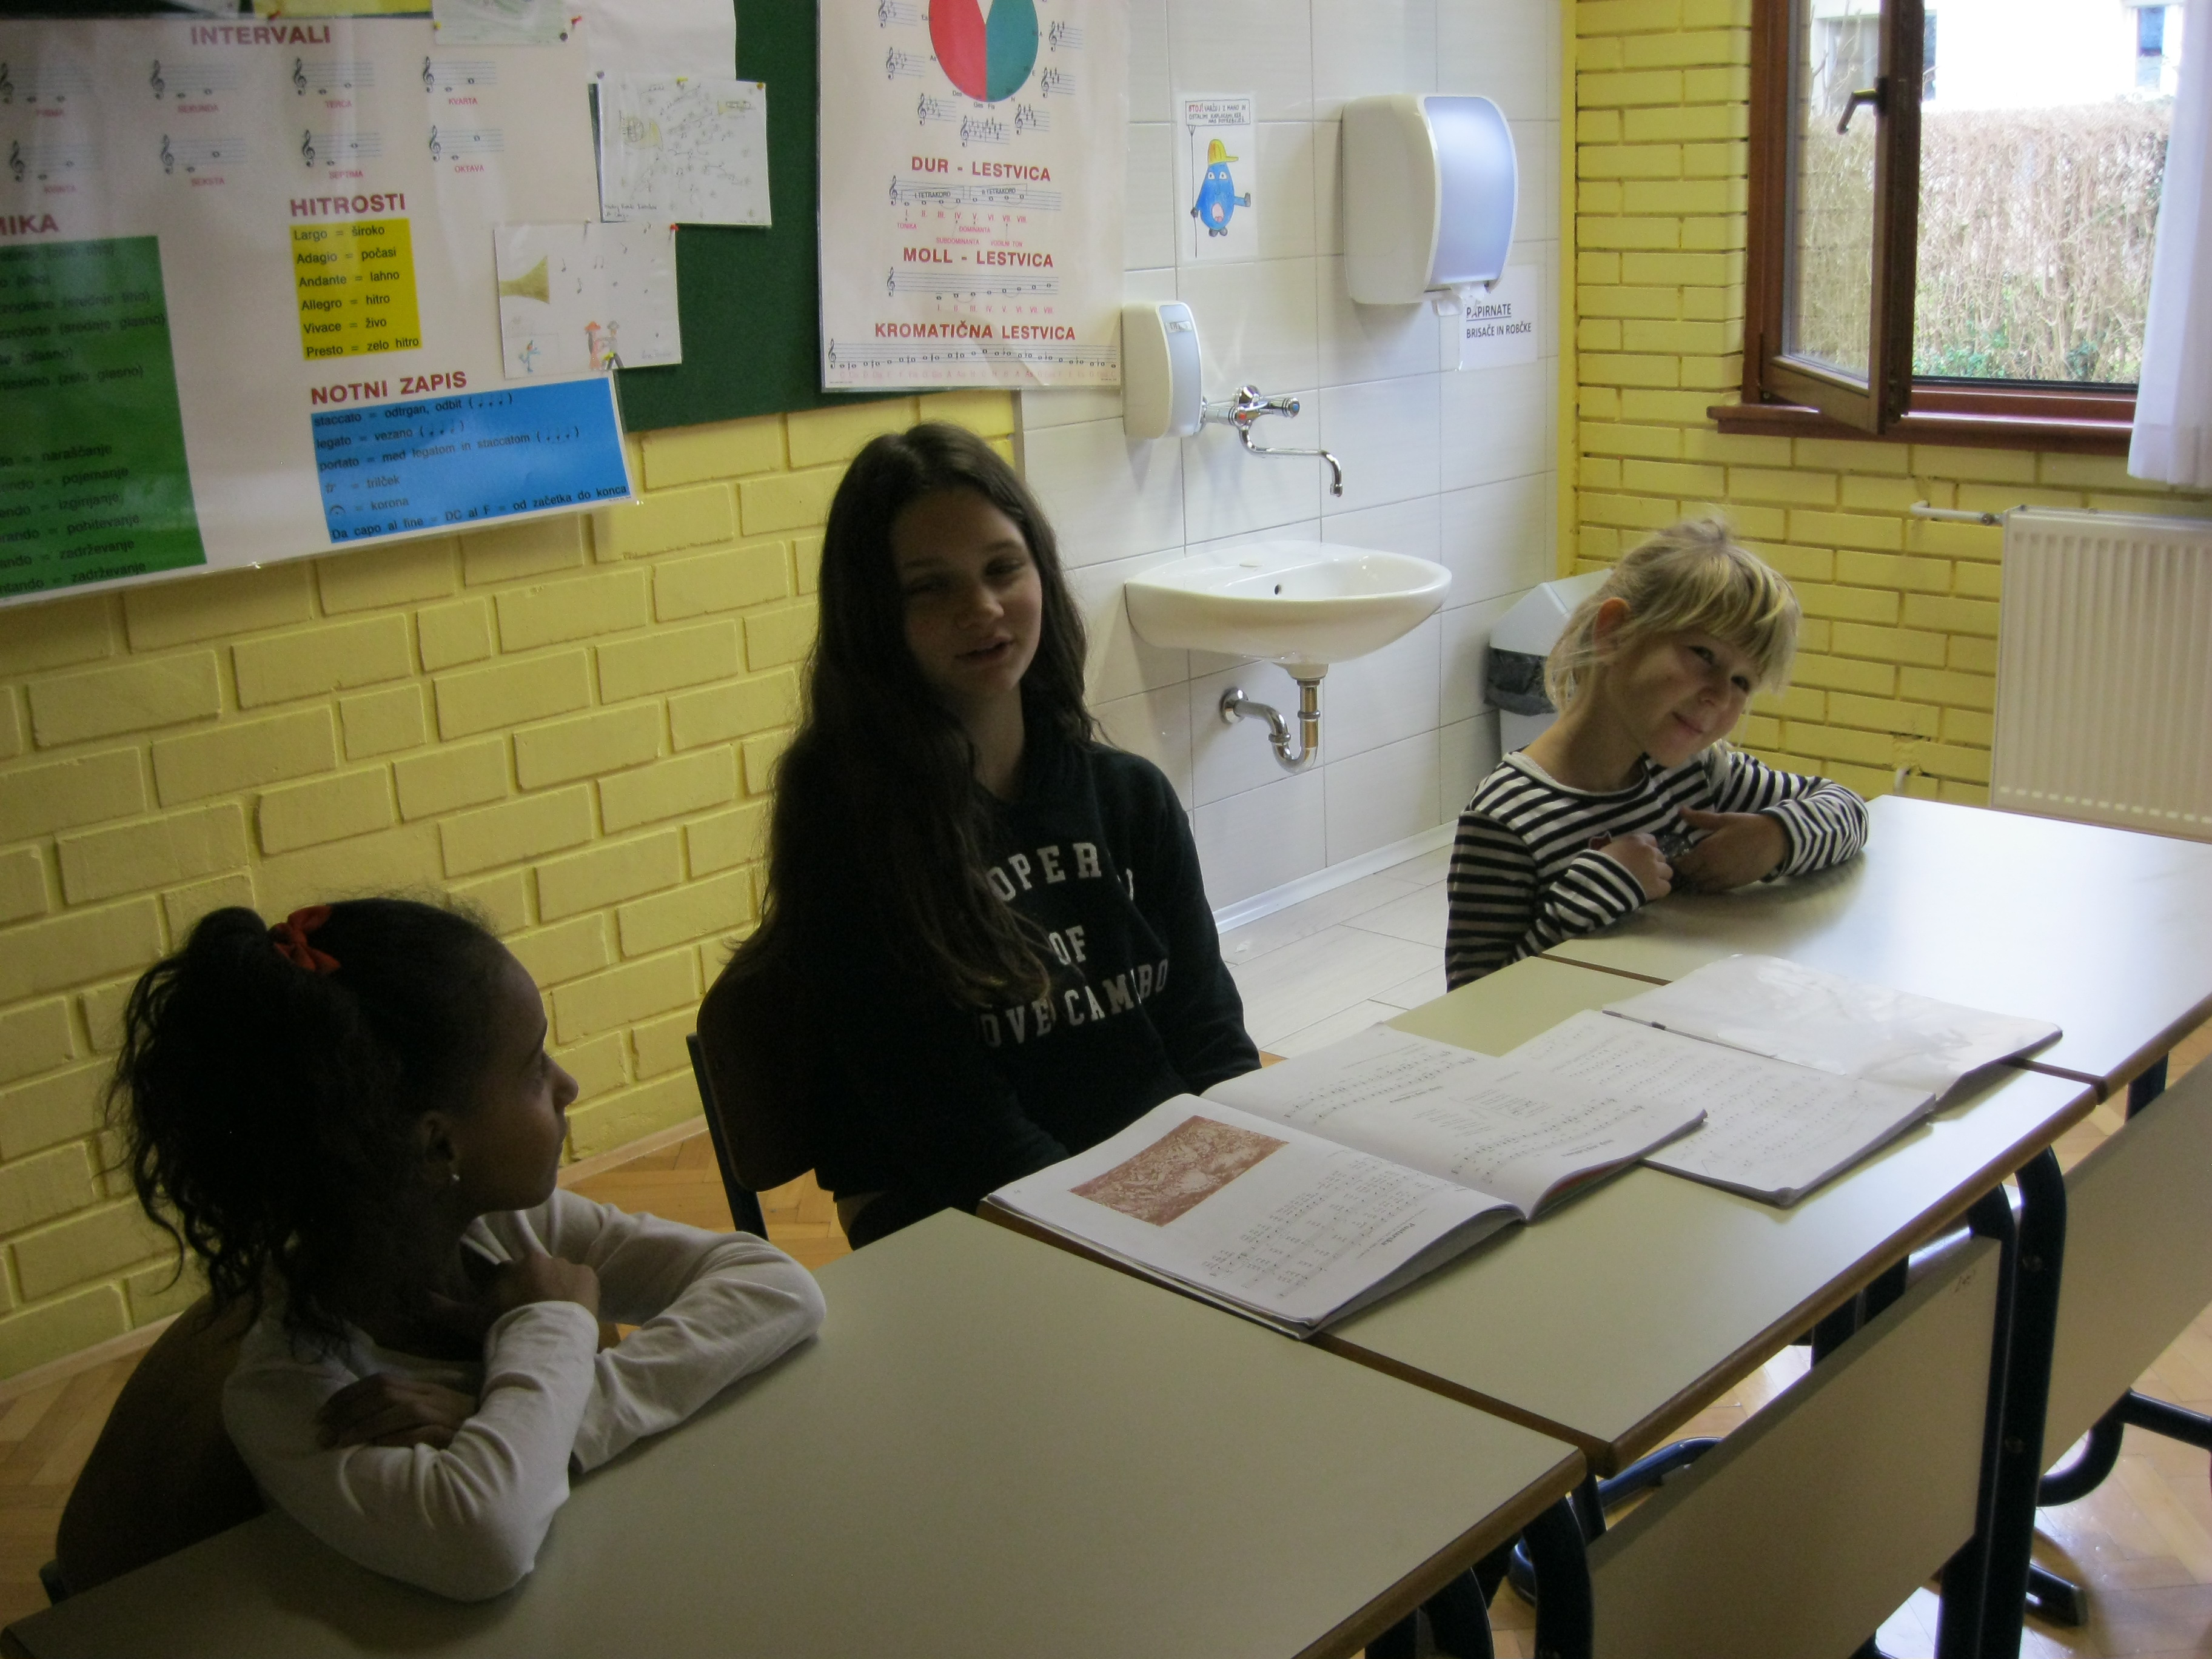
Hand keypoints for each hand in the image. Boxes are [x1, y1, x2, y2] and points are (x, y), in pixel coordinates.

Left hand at [317, 1374, 477, 1449]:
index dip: (347, 1395)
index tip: (321, 1414)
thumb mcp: (430, 1416)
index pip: (381, 1381)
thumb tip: (358, 1420)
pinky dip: (394, 1438)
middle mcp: (434, 1397)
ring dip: (364, 1425)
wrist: (500, 1446)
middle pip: (385, 1392)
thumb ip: (401, 1413)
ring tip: (339, 1442)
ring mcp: (445, 1415)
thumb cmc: (458, 1435)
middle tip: (321, 1432)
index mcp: (426, 1388)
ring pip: (400, 1410)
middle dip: (348, 1410)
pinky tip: (374, 1448)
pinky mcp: (453, 1436)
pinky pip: (421, 1432)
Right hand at [424, 1254, 602, 1346]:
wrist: (545, 1340)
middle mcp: (538, 1258)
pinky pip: (583, 1281)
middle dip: (534, 1289)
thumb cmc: (505, 1329)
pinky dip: (579, 1293)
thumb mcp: (471, 1321)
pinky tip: (573, 1313)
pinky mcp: (588, 1276)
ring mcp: (566, 1265)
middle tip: (534, 1315)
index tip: (510, 1310)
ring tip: (555, 1317)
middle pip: (535, 1272)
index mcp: (510, 1267)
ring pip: (560, 1276)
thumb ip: (444, 1309)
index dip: (508, 1293)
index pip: (506, 1275)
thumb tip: (418, 1298)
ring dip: (557, 1291)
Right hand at [1590, 832, 1671, 900]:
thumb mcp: (1608, 849)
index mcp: (1636, 841)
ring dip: (1660, 876)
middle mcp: (1650, 853)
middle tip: (1644, 871)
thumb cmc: (1599, 863)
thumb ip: (1620, 849)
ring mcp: (1655, 870)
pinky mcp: (1657, 886)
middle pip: (1661, 856)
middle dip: (1655, 863)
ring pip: (1668, 871)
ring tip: (1650, 882)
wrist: (1601, 882)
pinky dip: (1660, 889)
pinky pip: (1666, 887)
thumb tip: (1621, 855)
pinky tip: (1652, 892)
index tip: (1641, 856)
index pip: (1651, 840)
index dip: (1648, 849)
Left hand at [1671, 809, 1787, 890]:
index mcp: (1707, 851)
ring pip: (1702, 886)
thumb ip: (1700, 818)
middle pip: (1691, 877)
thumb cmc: (1748, 826)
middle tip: (1689, 864)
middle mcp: (1713, 868)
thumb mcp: (1723, 819)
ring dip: (1698, 879)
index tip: (1679, 857)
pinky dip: (1711, 884)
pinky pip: (1716, 889)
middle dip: (1687, 871)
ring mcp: (1724, 878)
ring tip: (1700, 870)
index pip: (1683, 865)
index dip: (1679, 863)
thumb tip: (1681, 811)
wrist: (1776, 840)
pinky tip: (1713, 875)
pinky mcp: (1735, 884)